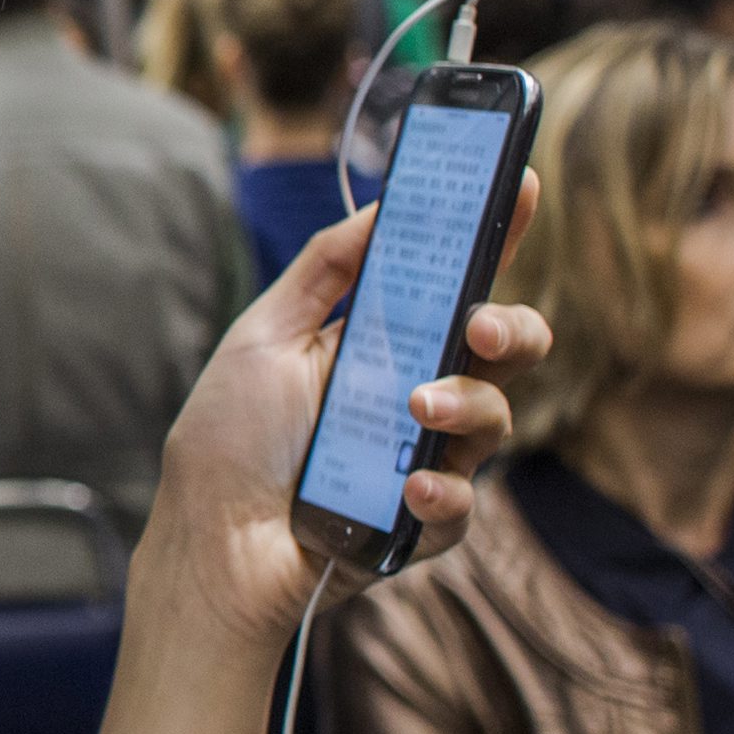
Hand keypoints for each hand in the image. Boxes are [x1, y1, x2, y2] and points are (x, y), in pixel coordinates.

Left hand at [142, 175, 550, 650]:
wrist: (209, 546)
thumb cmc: (228, 442)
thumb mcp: (263, 336)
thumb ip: (325, 269)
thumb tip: (385, 207)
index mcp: (382, 343)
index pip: (454, 282)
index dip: (496, 235)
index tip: (524, 187)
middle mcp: (413, 395)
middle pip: (503, 349)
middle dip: (513, 328)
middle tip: (483, 326)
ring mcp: (425, 459)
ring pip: (495, 418)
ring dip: (468, 406)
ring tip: (419, 406)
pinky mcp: (423, 525)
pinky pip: (463, 503)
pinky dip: (444, 494)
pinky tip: (412, 491)